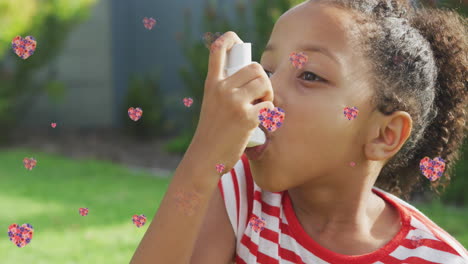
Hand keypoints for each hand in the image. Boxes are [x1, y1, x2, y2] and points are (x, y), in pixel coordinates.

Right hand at [192, 31, 273, 172]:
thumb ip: (225, 90)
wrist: (205, 157)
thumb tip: (252, 78)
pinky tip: (263, 121)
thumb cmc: (212, 132)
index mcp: (212, 84)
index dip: (229, 38)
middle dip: (264, 79)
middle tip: (261, 94)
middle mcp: (221, 89)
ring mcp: (234, 102)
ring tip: (263, 105)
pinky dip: (270, 113)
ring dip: (269, 94)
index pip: (217, 50)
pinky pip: (268, 105)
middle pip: (255, 67)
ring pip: (264, 82)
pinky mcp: (246, 118)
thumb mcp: (211, 105)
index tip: (238, 42)